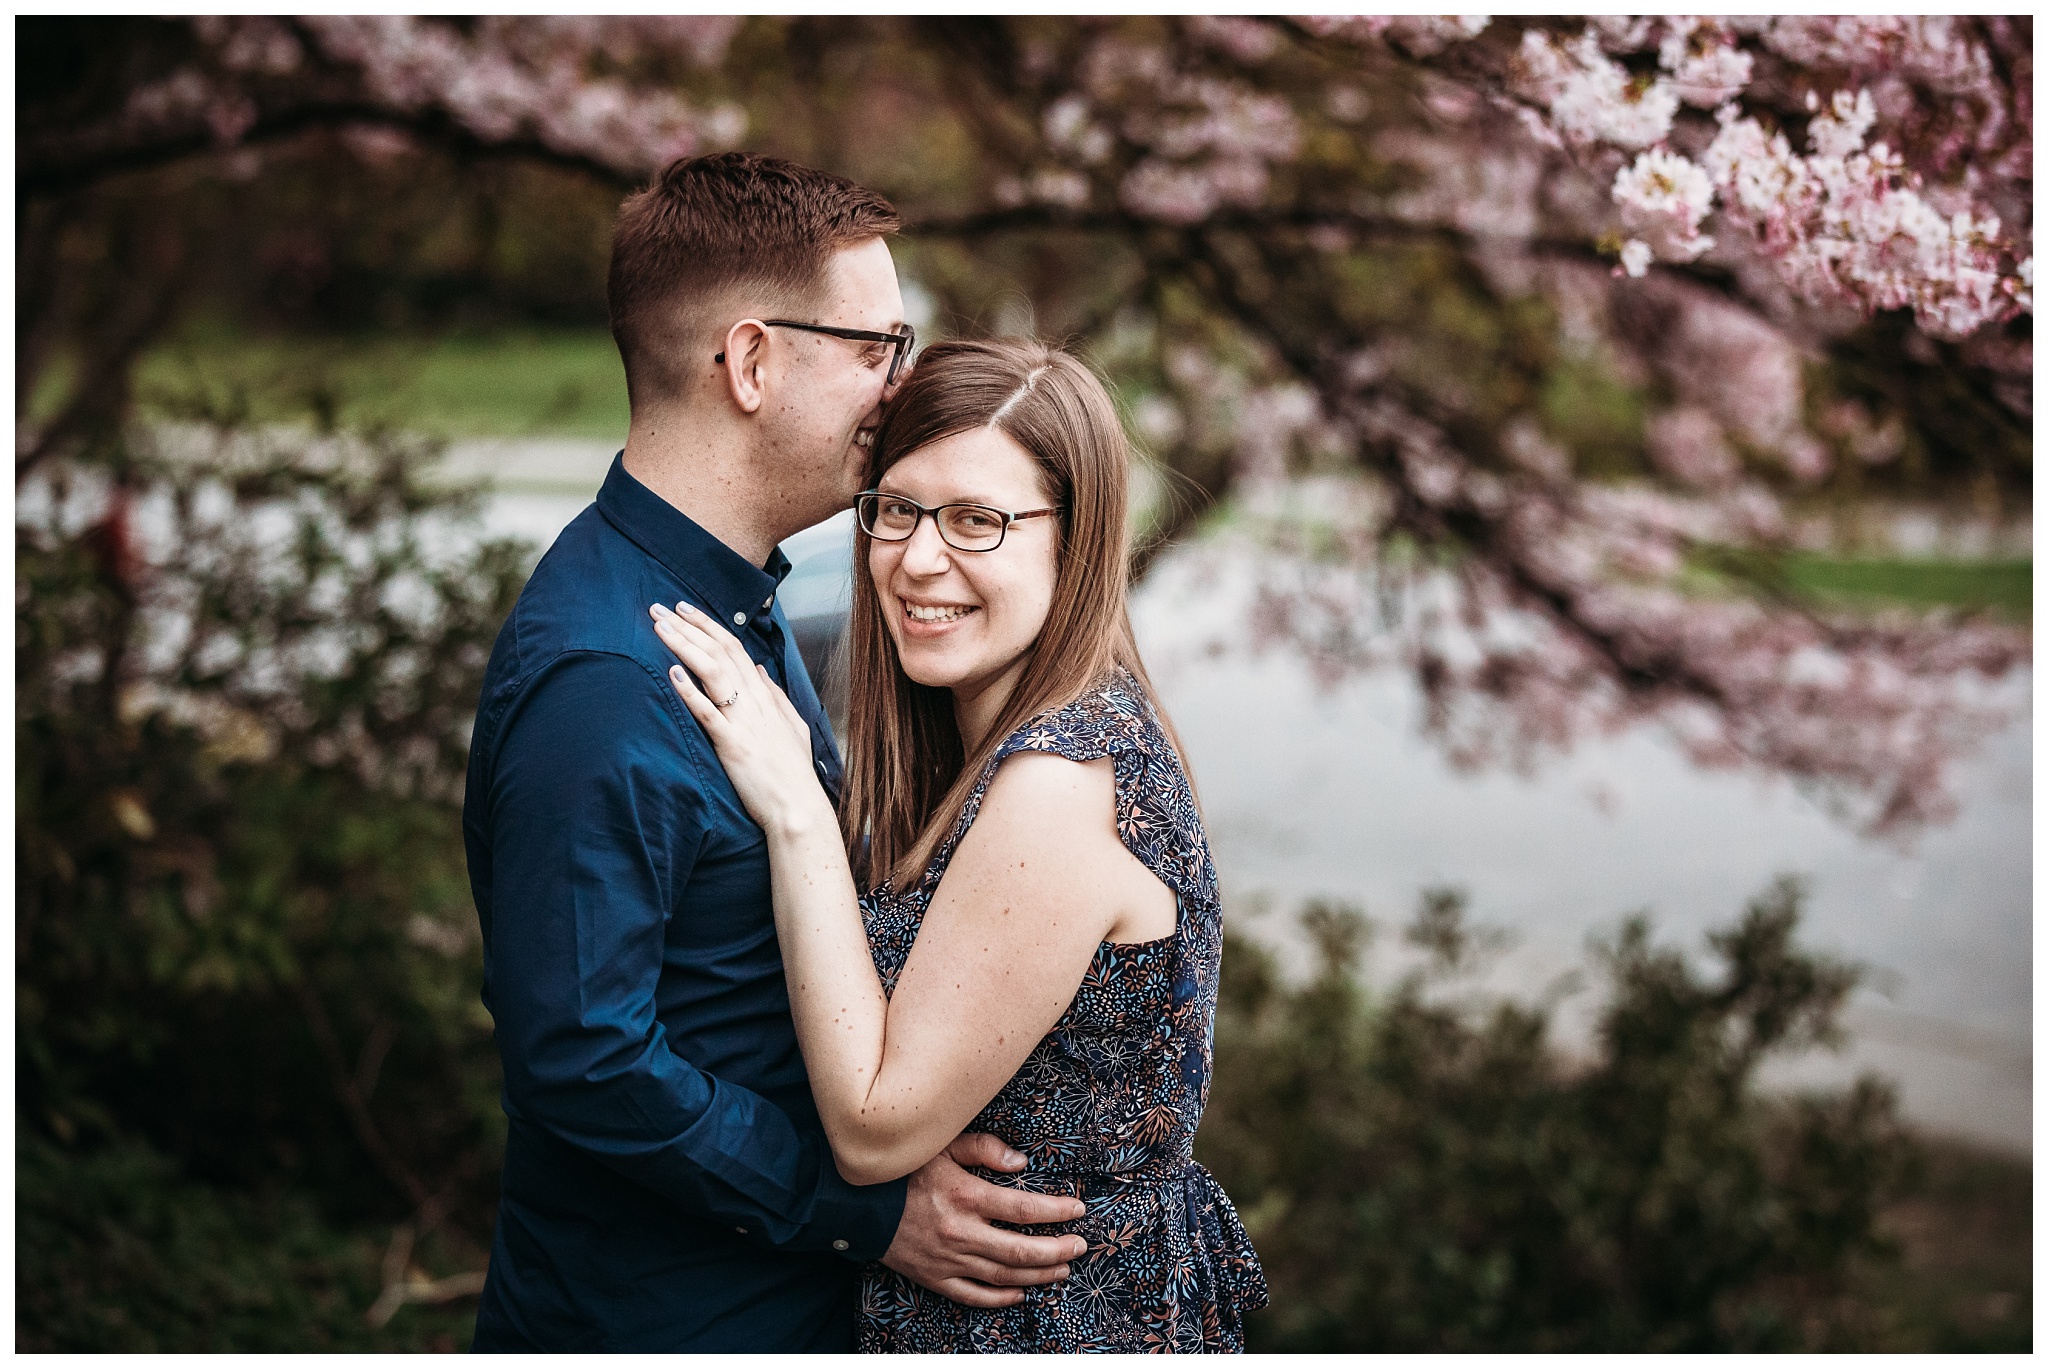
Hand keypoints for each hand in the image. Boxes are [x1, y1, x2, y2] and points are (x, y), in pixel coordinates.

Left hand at [650, 601, 824, 832]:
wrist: (798, 807)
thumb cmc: (793, 772)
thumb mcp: (791, 725)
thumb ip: (774, 695)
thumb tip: (759, 669)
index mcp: (765, 696)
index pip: (734, 648)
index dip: (707, 625)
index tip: (684, 609)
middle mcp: (754, 701)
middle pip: (718, 652)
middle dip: (688, 626)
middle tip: (660, 607)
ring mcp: (743, 721)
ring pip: (711, 672)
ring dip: (684, 646)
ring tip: (660, 628)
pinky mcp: (732, 745)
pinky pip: (708, 713)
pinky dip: (690, 691)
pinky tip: (672, 673)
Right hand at [881, 1133, 1088, 1308]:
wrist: (855, 1203)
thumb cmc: (901, 1169)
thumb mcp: (941, 1145)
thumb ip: (983, 1148)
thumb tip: (1022, 1163)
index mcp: (965, 1196)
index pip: (1024, 1209)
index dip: (1057, 1212)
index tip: (1078, 1210)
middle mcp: (960, 1232)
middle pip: (1021, 1251)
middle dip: (1058, 1250)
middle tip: (1080, 1247)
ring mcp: (947, 1259)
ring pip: (1003, 1277)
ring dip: (1038, 1274)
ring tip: (1062, 1269)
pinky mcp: (933, 1277)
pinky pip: (973, 1295)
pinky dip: (1001, 1298)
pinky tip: (1021, 1293)